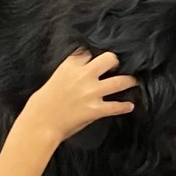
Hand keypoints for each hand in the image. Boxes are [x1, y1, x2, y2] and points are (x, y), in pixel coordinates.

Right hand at [18, 50, 136, 142]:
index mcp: (69, 67)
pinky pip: (116, 106)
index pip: (87, 52)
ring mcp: (91, 92)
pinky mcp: (95, 109)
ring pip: (119, 81)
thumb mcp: (53, 80)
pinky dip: (124, 107)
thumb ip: (67, 74)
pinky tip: (130, 106)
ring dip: (129, 81)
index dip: (94, 53)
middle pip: (108, 59)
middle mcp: (83, 76)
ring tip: (135, 81)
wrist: (40, 123)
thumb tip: (76, 76)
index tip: (98, 55)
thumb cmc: (41, 105)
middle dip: (115, 61)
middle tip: (118, 65)